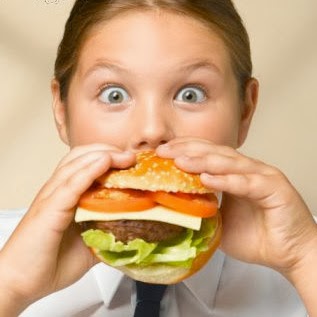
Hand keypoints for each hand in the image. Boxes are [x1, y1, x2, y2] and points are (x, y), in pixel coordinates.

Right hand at [0, 144, 134, 313]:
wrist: (19, 283)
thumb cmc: (48, 263)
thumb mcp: (88, 244)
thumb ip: (106, 232)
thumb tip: (130, 230)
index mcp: (66, 195)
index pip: (86, 163)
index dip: (109, 156)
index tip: (132, 160)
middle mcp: (57, 190)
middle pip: (82, 155)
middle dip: (109, 150)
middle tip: (131, 156)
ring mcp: (52, 197)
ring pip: (77, 163)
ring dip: (104, 155)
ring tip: (125, 156)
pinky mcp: (49, 208)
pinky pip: (71, 184)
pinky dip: (89, 170)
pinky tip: (105, 162)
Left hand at [157, 138, 316, 274]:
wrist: (290, 255)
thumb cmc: (258, 238)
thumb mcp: (220, 222)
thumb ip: (203, 210)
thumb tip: (176, 207)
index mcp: (234, 174)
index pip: (206, 155)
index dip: (185, 150)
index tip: (162, 152)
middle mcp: (247, 170)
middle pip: (214, 153)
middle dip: (187, 150)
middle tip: (164, 151)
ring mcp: (261, 176)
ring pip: (228, 163)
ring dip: (203, 161)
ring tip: (180, 161)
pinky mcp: (273, 188)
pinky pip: (246, 183)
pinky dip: (226, 180)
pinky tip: (207, 179)